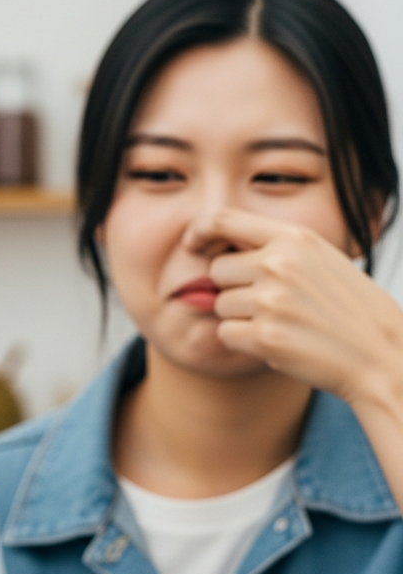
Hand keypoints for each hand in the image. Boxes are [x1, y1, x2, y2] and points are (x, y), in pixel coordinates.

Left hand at [188, 209, 402, 405]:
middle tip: (270, 303)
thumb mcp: (319, 260)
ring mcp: (271, 300)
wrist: (381, 354)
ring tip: (282, 322)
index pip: (224, 219)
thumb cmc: (347, 308)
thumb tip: (213, 252)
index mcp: (295, 238)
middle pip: (217, 270)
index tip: (192, 245)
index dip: (199, 232)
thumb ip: (273, 250)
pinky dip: (243, 341)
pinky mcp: (265, 336)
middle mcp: (279, 264)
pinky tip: (277, 341)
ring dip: (241, 317)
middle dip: (233, 287)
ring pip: (220, 304)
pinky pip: (225, 334)